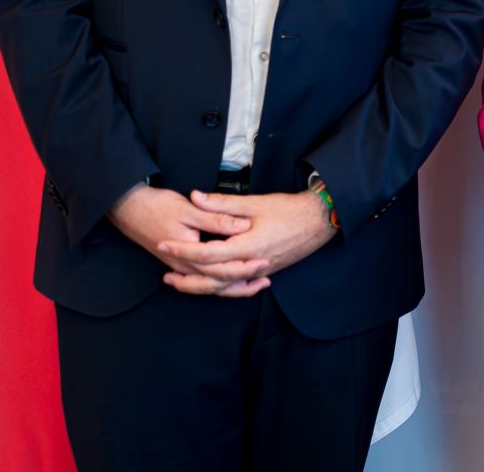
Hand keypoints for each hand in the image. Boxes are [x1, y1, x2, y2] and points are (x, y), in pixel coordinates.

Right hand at [107, 184, 264, 295]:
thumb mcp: (188, 209)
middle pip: (217, 282)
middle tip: (266, 277)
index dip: (243, 267)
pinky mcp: (180, 263)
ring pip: (210, 285)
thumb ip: (215, 218)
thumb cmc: (156, 207)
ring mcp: (180, 266)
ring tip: (256, 284)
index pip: (219, 268)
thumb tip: (241, 225)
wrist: (128, 209)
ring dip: (233, 287)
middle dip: (243, 282)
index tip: (263, 262)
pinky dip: (220, 282)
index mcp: (187, 253)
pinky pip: (203, 279)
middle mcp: (183, 265)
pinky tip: (234, 280)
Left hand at [154, 190, 336, 296]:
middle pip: (213, 280)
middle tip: (165, 276)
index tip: (164, 245)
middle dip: (187, 279)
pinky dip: (222, 287)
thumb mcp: (255, 202)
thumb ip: (223, 204)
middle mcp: (252, 263)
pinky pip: (238, 284)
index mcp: (247, 246)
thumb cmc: (289, 209)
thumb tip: (196, 197)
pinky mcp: (267, 270)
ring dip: (201, 286)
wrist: (320, 219)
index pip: (207, 254)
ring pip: (225, 287)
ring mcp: (261, 270)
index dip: (183, 250)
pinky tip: (212, 284)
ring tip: (182, 283)